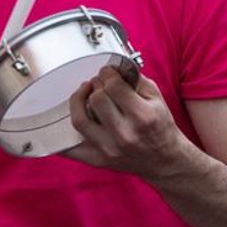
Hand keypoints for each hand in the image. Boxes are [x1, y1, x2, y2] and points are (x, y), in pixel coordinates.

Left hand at [63, 67, 194, 181]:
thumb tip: (114, 67)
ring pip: (79, 119)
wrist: (165, 160)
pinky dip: (62, 136)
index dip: (108, 74)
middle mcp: (125, 135)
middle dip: (96, 85)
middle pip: (96, 99)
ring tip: (85, 94)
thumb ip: (135, 80)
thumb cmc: (160, 127)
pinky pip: (71, 148)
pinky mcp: (98, 160)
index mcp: (143, 117)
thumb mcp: (157, 99)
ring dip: (79, 101)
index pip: (114, 86)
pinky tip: (62, 122)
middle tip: (100, 83)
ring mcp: (109, 149)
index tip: (108, 72)